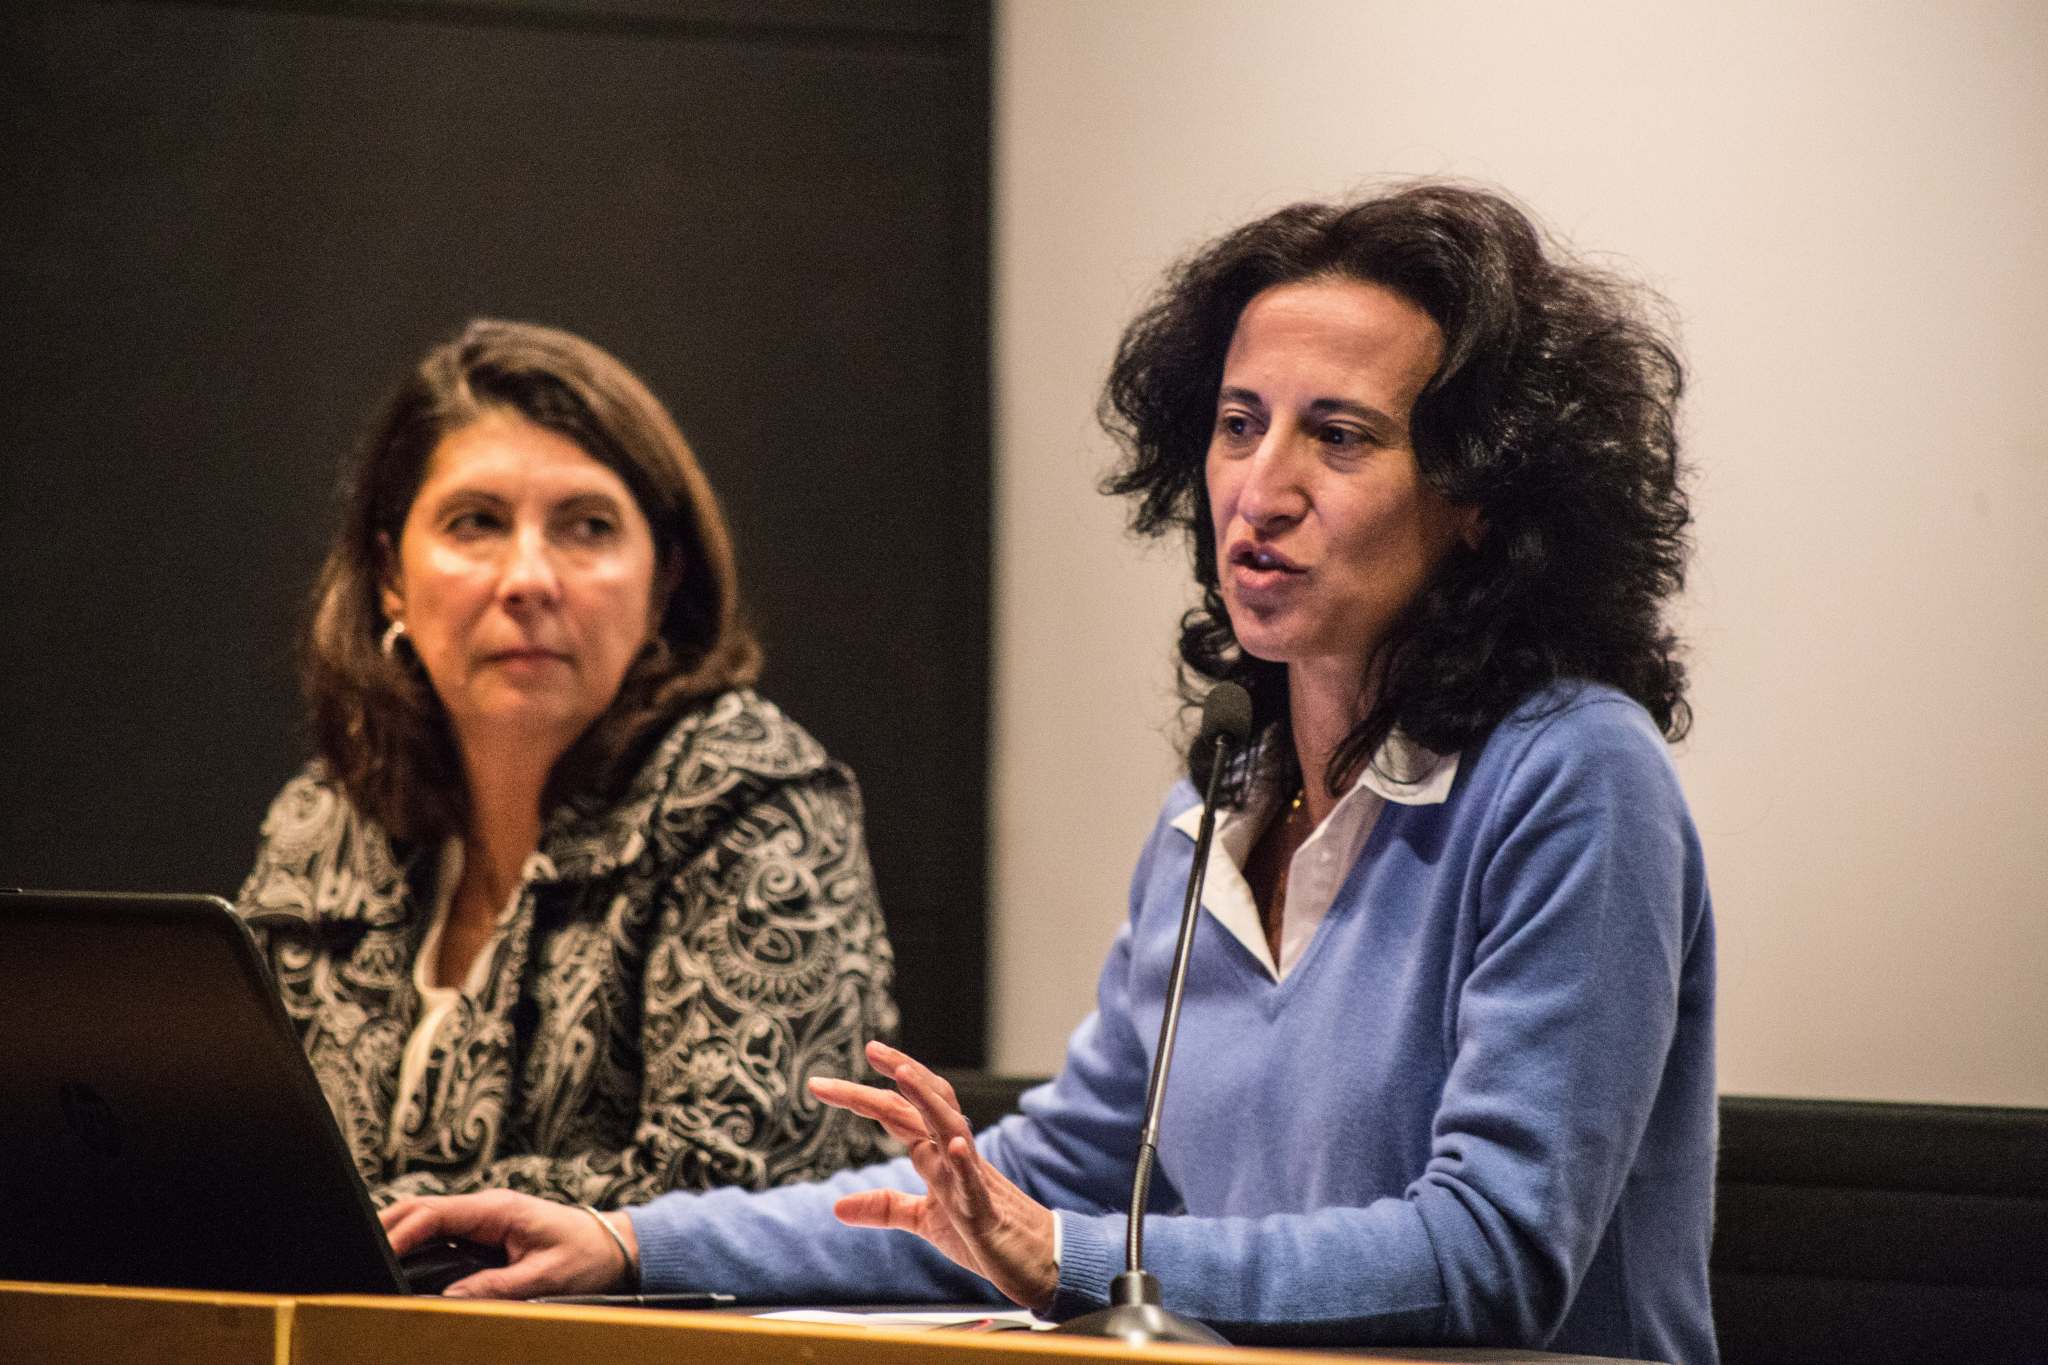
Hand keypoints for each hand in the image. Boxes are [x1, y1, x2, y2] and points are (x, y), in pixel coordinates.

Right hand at [378, 1190, 637, 1298]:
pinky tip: (403, 1261)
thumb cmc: (586, 1256)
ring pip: (430, 1220)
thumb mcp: (542, 1278)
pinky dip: (419, 1243)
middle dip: (389, 1227)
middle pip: (424, 1210)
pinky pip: (445, 1232)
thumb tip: (447, 1299)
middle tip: (356, 1252)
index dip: (401, 1232)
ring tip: (370, 1257)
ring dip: (401, 1234)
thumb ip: (495, 1288)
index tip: (376, 1253)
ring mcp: (487, 1217)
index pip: (436, 1213)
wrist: (616, 1245)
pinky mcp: (489, 1230)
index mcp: (498, 1209)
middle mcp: (488, 1207)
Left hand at [809, 1040, 1056, 1312]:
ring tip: (903, 1074)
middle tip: (870, 1047)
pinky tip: (954, 1146)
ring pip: (951, 1127)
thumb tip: (836, 1206)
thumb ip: (885, 1207)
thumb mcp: (923, 1220)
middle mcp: (954, 1154)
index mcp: (937, 1154)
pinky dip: (965, 1161)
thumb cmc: (981, 1232)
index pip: (899, 1114)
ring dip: (928, 1100)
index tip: (825, 1082)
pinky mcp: (985, 1209)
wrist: (1032, 1260)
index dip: (865, 1095)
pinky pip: (976, 1181)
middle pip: (923, 1105)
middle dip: (898, 1074)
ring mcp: (972, 1177)